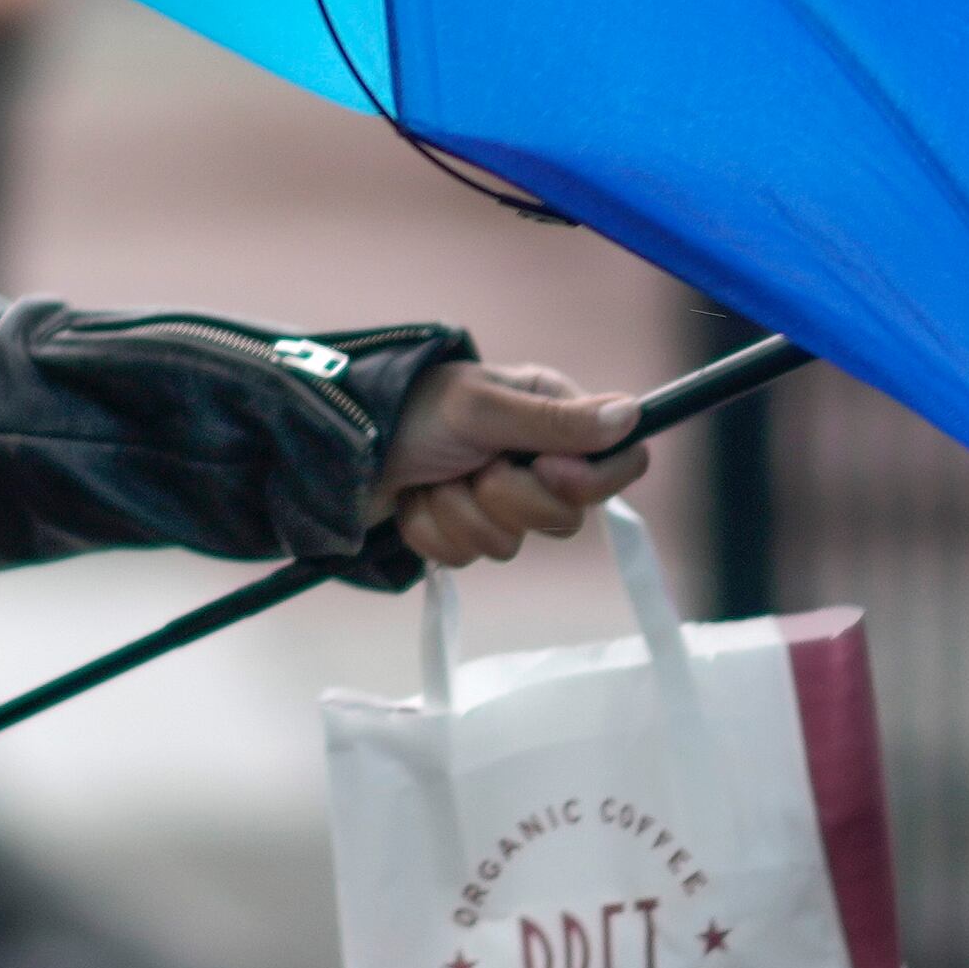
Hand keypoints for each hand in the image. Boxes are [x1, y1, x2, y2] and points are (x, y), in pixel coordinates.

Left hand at [374, 359, 646, 568]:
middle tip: (473, 467)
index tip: (546, 469)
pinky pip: (467, 558)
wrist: (337, 449)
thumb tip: (631, 416)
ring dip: (460, 514)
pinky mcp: (462, 530)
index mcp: (551, 413)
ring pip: (512, 545)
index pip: (619, 459)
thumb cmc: (409, 410)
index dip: (590, 480)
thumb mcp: (482, 409)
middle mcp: (534, 457)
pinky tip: (414, 500)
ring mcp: (499, 499)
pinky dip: (433, 530)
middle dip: (508, 500)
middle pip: (567, 516)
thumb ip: (556, 423)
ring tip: (433, 479)